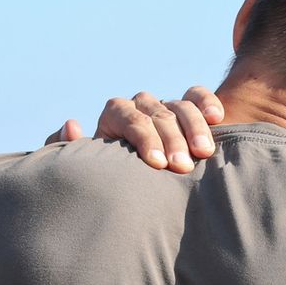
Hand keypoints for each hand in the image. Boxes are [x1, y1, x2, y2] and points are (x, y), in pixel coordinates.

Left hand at [43, 86, 223, 171]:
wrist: (132, 188)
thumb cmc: (107, 181)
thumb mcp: (84, 169)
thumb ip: (69, 150)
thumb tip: (73, 124)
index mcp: (114, 116)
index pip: (127, 115)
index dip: (143, 136)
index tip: (156, 164)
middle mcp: (139, 107)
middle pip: (157, 113)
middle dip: (171, 140)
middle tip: (182, 168)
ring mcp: (165, 107)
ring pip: (179, 105)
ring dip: (193, 127)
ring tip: (204, 153)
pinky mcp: (187, 111)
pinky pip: (196, 96)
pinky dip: (206, 103)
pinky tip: (217, 118)